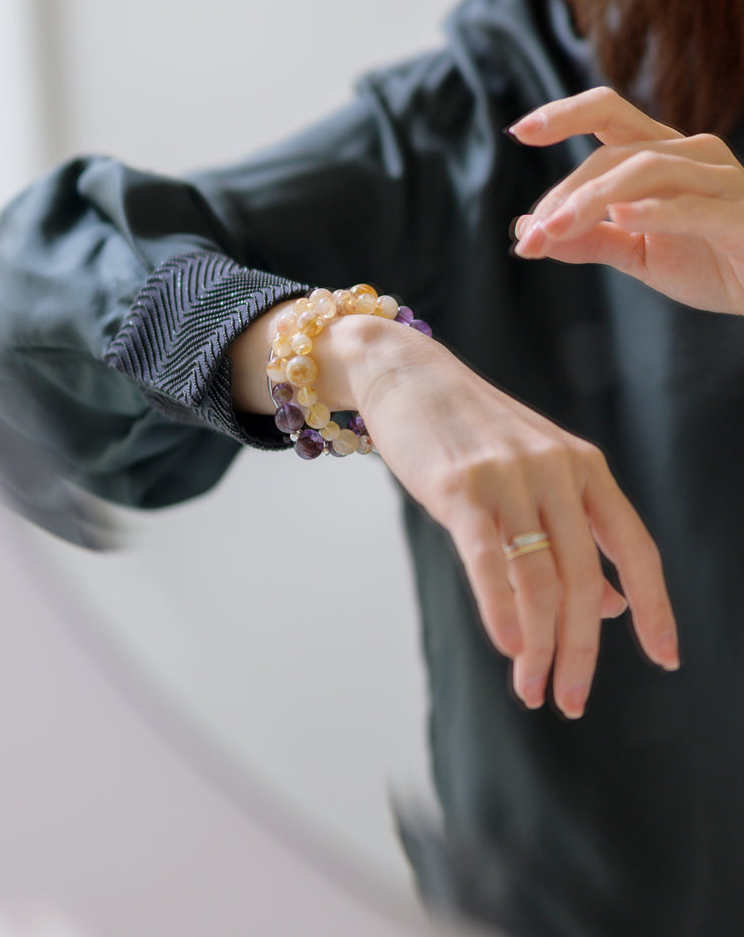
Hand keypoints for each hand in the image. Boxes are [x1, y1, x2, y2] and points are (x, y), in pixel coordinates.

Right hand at [350, 323, 678, 719]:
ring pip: (539, 579)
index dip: (656, 607)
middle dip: (581, 650)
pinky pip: (491, 560)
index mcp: (585, 468)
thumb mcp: (539, 471)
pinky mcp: (461, 487)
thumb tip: (612, 604)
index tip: (665, 659)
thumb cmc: (472, 431)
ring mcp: (510, 477)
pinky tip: (510, 648)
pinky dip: (502, 610)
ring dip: (541, 647)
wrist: (409, 375)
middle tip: (570, 700)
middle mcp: (556, 471)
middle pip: (584, 579)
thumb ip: (577, 531)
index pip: (635, 547)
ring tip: (533, 689)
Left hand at [510, 86, 743, 314]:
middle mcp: (692, 155)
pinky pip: (693, 205)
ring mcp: (720, 182)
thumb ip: (588, 239)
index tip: (518, 130)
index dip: (564, 115)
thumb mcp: (637, 254)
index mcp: (663, 154)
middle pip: (614, 153)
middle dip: (564, 194)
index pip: (608, 115)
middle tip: (531, 234)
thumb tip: (526, 232)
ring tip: (553, 231)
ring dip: (591, 200)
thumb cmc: (711, 261)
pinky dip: (655, 209)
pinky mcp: (738, 216)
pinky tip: (621, 216)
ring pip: (646, 170)